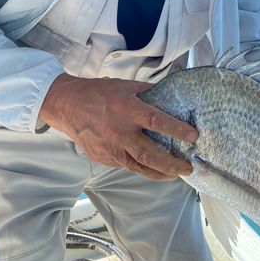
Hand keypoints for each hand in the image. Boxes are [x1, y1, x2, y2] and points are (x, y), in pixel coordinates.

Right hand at [39, 74, 196, 180]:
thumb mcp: (124, 85)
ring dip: (159, 173)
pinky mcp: (103, 157)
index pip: (156, 121)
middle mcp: (119, 132)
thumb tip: (168, 93)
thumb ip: (147, 91)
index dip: (177, 129)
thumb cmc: (96, 93)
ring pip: (139, 166)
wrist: (66, 105)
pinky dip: (141, 168)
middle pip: (150, 154)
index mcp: (127, 110)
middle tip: (187, 167)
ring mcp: (110, 148)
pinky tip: (152, 168)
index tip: (193, 136)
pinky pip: (126, 165)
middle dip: (172, 164)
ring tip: (175, 175)